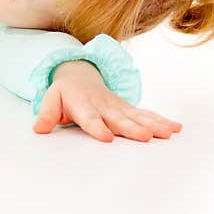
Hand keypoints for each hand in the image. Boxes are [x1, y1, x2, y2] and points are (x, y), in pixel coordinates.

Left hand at [32, 60, 181, 142]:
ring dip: (154, 124)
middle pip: (120, 119)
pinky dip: (161, 120)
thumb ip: (47, 115)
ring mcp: (119, 107)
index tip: (107, 138)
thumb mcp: (51, 100)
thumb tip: (38, 129)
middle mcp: (105, 106)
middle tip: (146, 136)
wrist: (80, 75)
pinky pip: (146, 114)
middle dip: (133, 128)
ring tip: (168, 133)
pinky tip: (175, 128)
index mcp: (84, 106)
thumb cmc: (65, 94)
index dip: (98, 128)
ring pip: (138, 116)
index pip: (91, 119)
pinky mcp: (129, 109)